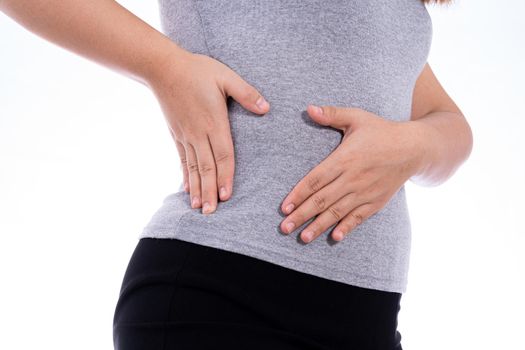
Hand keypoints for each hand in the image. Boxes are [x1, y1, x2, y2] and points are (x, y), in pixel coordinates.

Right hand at [147, 49, 269, 213]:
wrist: (163, 68)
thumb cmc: (198, 70)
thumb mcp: (226, 76)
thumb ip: (246, 93)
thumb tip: (266, 108)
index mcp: (214, 122)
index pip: (223, 155)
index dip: (225, 177)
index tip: (226, 195)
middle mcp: (198, 134)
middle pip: (206, 168)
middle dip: (209, 191)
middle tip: (210, 212)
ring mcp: (185, 136)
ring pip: (193, 168)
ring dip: (196, 189)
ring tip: (198, 208)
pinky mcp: (176, 135)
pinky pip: (182, 160)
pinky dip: (185, 176)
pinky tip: (186, 189)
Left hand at [279, 105, 424, 242]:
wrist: (415, 148)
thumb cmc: (382, 131)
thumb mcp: (357, 117)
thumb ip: (332, 114)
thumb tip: (308, 108)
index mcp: (344, 159)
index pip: (315, 179)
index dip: (298, 194)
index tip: (284, 207)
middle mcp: (353, 179)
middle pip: (322, 200)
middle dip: (301, 215)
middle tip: (284, 227)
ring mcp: (365, 192)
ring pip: (337, 212)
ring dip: (319, 226)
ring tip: (303, 238)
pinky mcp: (376, 202)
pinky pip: (358, 218)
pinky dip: (346, 228)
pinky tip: (334, 237)